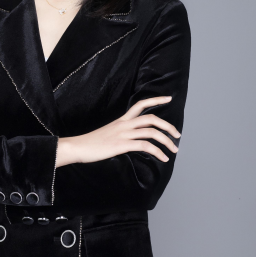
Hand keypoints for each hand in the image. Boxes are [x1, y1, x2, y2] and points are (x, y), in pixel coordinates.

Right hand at [56, 96, 180, 166]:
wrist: (78, 147)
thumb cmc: (91, 144)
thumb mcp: (108, 134)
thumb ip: (121, 133)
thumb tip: (132, 140)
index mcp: (121, 120)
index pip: (140, 104)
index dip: (156, 100)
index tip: (168, 98)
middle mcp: (124, 124)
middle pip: (151, 118)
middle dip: (168, 126)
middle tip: (177, 134)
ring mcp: (123, 134)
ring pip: (151, 132)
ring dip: (166, 141)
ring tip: (174, 150)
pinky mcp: (121, 145)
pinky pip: (145, 145)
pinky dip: (157, 152)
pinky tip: (163, 158)